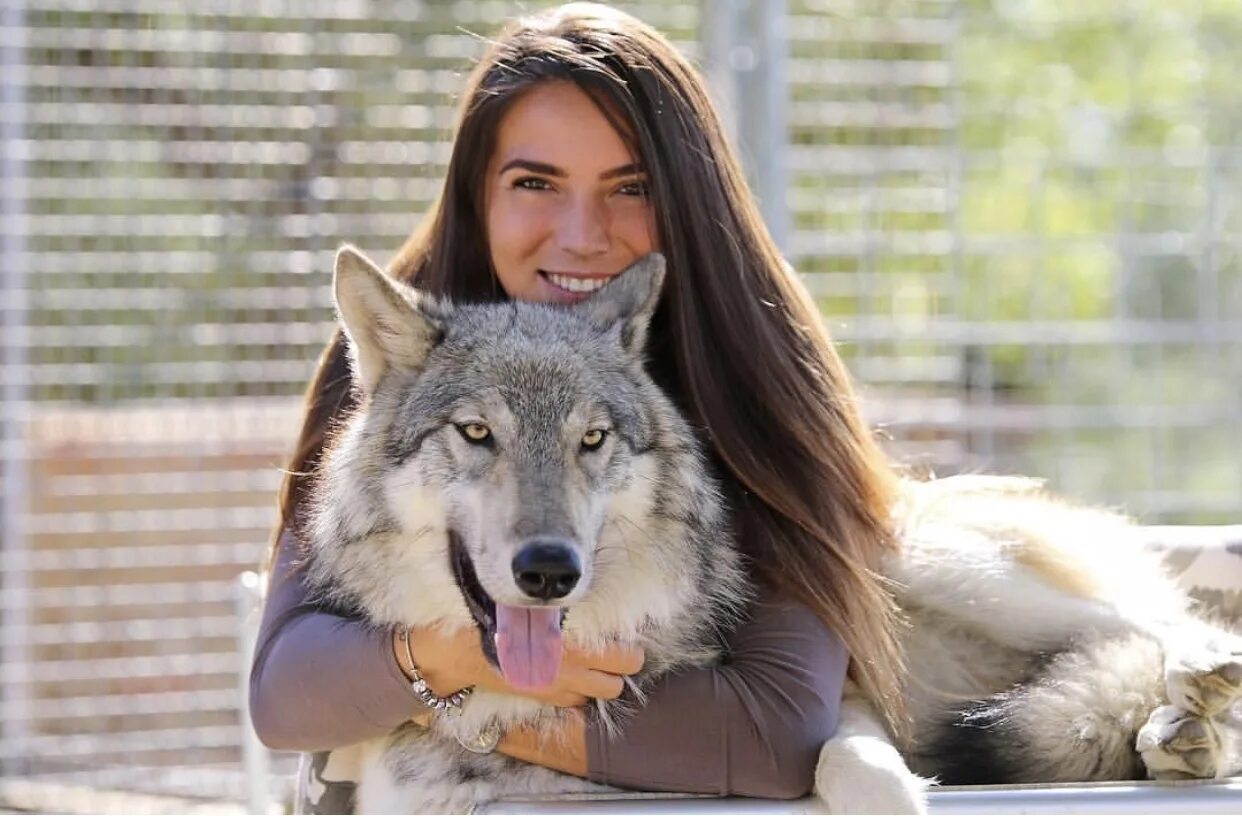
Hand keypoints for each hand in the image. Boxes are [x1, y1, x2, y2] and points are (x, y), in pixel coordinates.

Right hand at [395, 625, 643, 707]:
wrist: (452, 654)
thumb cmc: (485, 620)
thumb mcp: (523, 605)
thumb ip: (555, 604)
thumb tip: (577, 587)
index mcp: (568, 648)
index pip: (622, 659)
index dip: (630, 649)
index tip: (626, 635)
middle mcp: (566, 675)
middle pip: (617, 684)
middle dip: (620, 668)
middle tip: (615, 650)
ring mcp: (553, 691)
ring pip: (598, 695)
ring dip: (601, 680)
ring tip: (596, 662)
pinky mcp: (540, 698)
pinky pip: (574, 701)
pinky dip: (579, 691)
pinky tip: (572, 673)